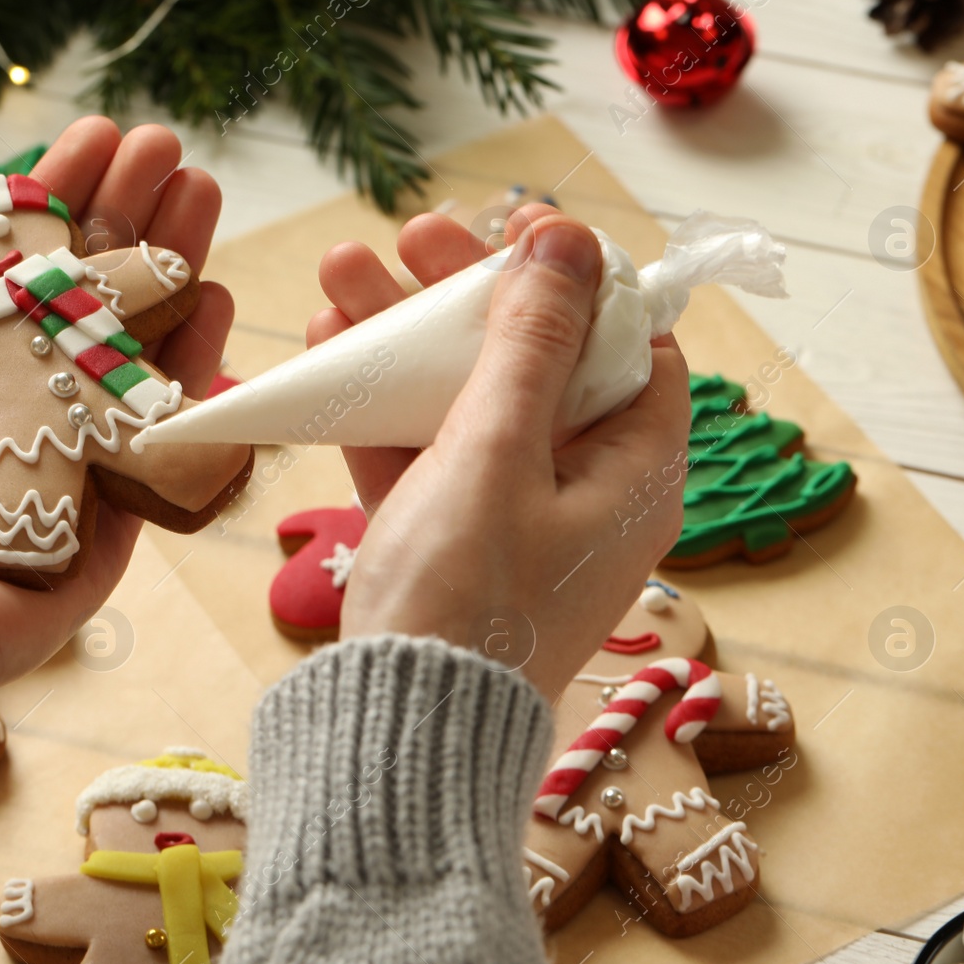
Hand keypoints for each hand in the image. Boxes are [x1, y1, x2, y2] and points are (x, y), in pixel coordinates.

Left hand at [0, 118, 231, 692]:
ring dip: (168, 268)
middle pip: (81, 301)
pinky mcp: (107, 524)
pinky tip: (212, 297)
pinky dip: (194, 372)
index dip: (51, 206)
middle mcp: (5, 416)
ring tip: (201, 190)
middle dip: (123, 219)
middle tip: (165, 148)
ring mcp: (63, 466)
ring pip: (131, 353)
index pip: (11, 277)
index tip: (89, 142)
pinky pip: (160, 439)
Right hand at [308, 206, 689, 699]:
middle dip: (468, 295)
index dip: (582, 282)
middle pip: (536, 362)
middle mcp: (584, 491)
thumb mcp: (498, 452)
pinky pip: (425, 450)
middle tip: (413, 236)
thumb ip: (531, 342)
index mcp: (633, 474)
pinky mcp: (451, 540)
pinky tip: (329, 345)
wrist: (398, 730)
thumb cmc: (467, 596)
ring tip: (342, 270)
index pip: (634, 350)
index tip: (523, 233)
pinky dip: (382, 403)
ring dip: (407, 336)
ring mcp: (512, 516)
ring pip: (467, 400)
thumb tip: (572, 241)